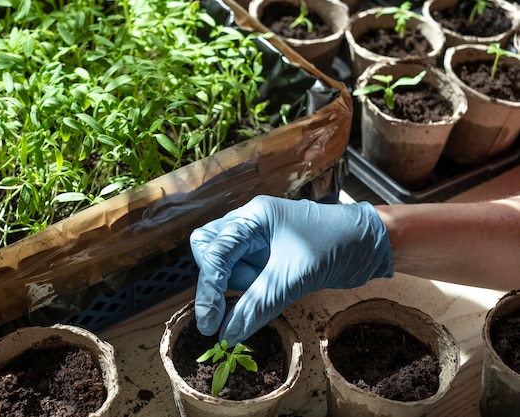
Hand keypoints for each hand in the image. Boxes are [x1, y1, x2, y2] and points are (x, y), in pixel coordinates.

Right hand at [190, 195, 392, 344]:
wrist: (370, 245)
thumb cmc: (336, 245)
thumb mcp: (295, 276)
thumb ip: (258, 304)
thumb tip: (227, 334)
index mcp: (254, 217)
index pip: (215, 248)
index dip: (209, 285)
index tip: (210, 322)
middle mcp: (249, 225)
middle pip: (209, 250)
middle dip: (217, 279)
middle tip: (238, 300)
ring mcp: (257, 241)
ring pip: (225, 266)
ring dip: (240, 287)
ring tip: (273, 291)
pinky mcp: (266, 257)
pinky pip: (244, 276)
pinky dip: (250, 292)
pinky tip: (269, 299)